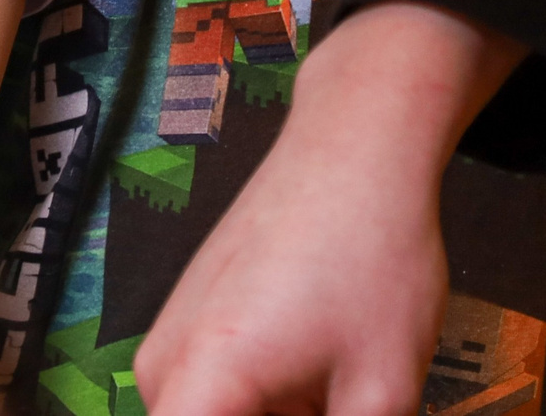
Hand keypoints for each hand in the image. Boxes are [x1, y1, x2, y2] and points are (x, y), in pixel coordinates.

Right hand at [136, 3, 523, 415]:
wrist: (349, 156)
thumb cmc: (370, 261)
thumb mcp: (382, 390)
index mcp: (202, 380)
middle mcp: (163, 363)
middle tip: (340, 408)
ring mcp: (170, 340)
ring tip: (341, 396)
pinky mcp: (189, 323)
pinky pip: (214, 398)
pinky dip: (263, 411)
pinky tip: (326, 396)